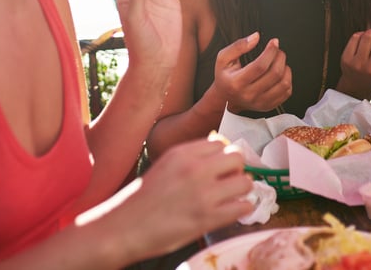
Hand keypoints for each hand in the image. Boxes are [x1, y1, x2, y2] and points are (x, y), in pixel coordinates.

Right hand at [96, 138, 253, 259]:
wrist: (124, 227)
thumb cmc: (143, 198)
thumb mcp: (165, 165)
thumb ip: (190, 156)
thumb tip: (217, 149)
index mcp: (183, 153)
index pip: (221, 143)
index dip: (223, 156)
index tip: (221, 166)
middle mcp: (195, 169)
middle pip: (237, 158)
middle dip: (236, 170)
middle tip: (229, 181)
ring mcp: (203, 194)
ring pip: (245, 182)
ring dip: (242, 190)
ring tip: (231, 197)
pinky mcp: (208, 218)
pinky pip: (243, 207)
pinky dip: (242, 210)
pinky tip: (232, 211)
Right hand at [211, 33, 292, 113]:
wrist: (225, 98)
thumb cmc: (225, 76)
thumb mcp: (223, 58)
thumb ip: (238, 46)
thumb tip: (256, 37)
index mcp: (236, 83)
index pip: (260, 66)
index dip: (270, 51)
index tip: (274, 42)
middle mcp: (248, 95)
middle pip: (274, 74)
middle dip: (280, 57)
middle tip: (278, 50)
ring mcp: (260, 103)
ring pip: (284, 84)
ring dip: (286, 68)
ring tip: (280, 61)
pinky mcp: (268, 106)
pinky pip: (286, 92)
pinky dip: (288, 79)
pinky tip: (281, 73)